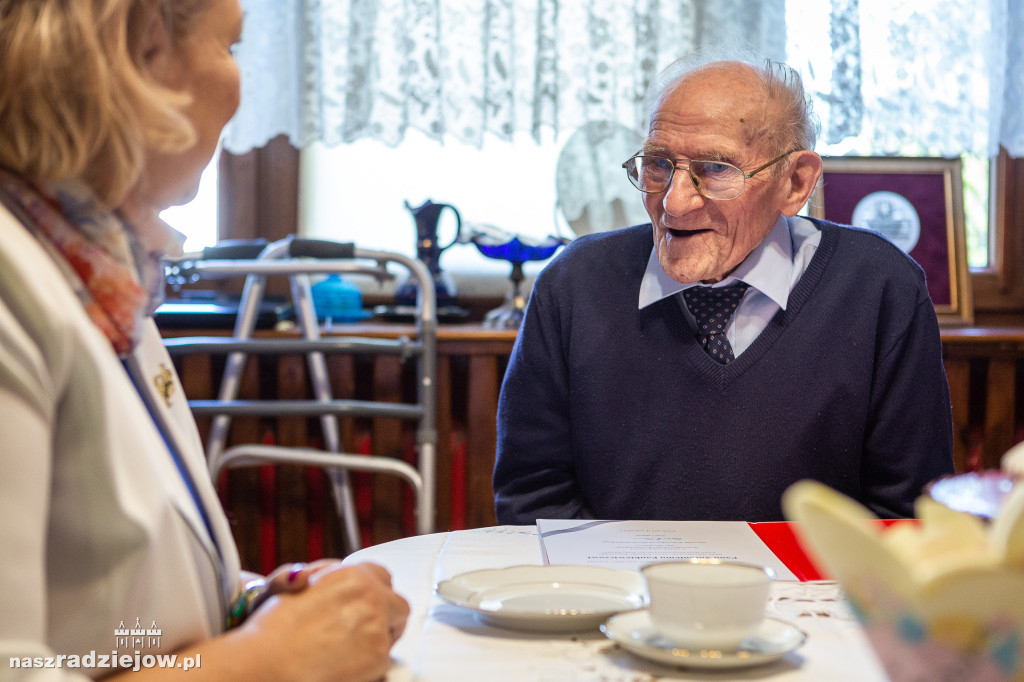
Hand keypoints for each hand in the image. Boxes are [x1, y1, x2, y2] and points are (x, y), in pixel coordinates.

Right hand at [238, 562, 408, 681]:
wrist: (266, 663)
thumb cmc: (272, 629)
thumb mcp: (295, 585)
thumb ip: (324, 576)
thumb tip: (326, 574)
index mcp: (351, 575)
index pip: (382, 576)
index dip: (373, 591)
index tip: (367, 603)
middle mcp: (370, 596)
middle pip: (398, 604)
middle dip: (386, 616)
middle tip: (366, 630)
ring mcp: (377, 626)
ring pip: (393, 633)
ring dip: (377, 639)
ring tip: (348, 649)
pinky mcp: (379, 656)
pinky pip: (386, 659)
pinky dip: (371, 663)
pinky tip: (346, 663)